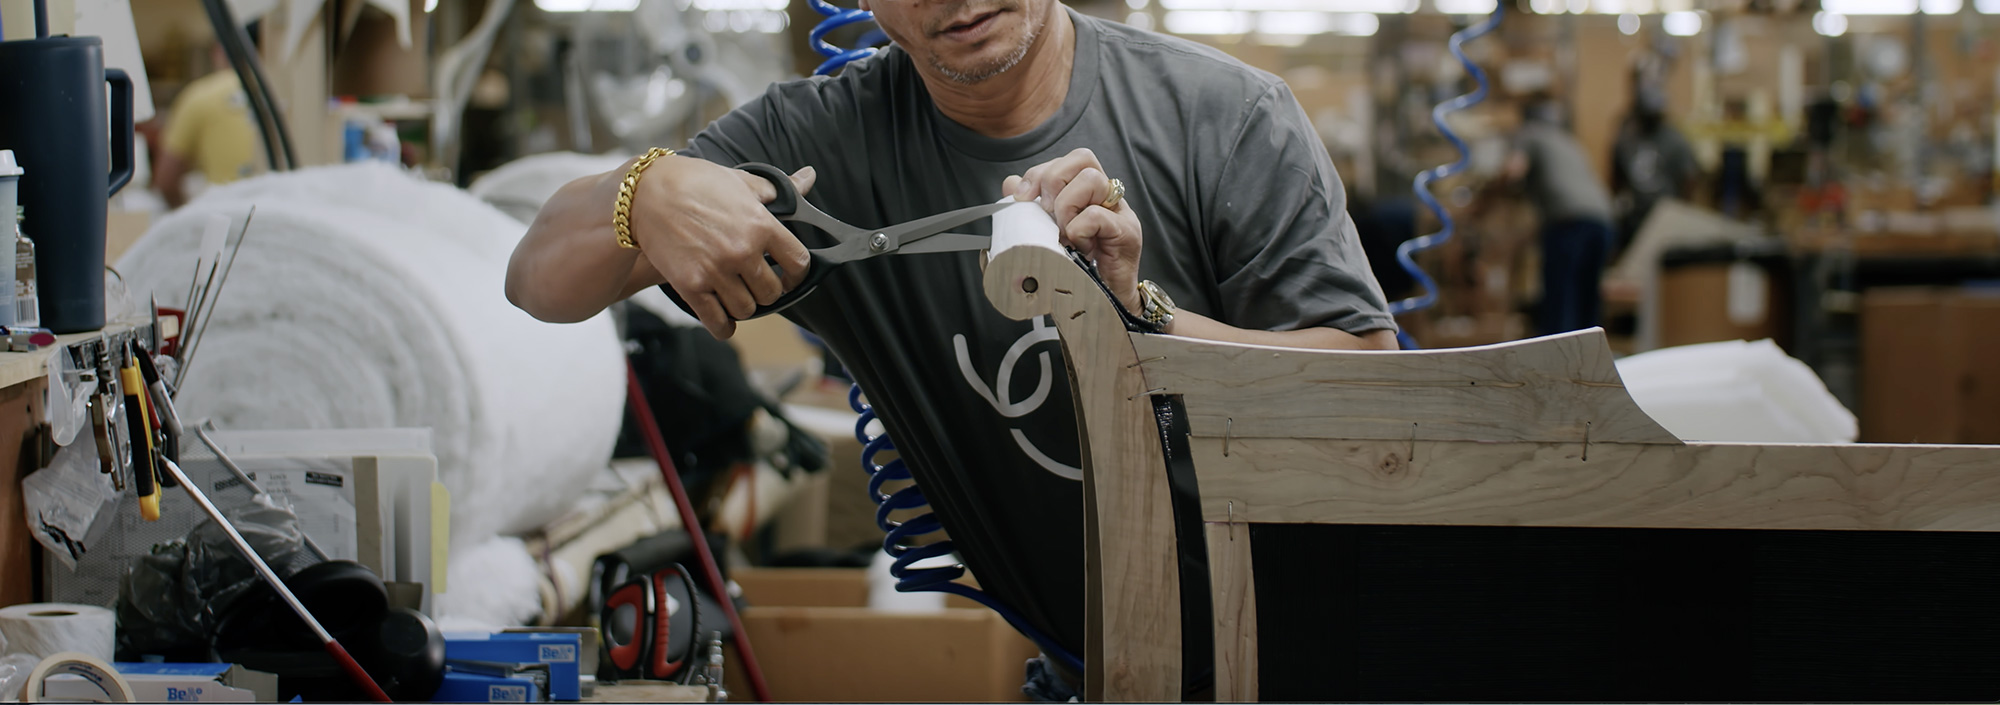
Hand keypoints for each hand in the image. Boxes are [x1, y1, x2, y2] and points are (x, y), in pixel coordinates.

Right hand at [630, 158, 816, 338]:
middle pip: (772, 293)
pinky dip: (723, 326)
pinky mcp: (691, 286)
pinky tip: (723, 320)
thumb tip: (808, 178)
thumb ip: (777, 189)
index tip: (789, 275)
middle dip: (766, 291)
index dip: (797, 273)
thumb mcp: (740, 180)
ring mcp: (716, 271)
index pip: (798, 263)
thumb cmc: (694, 182)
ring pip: (747, 310)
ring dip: (743, 306)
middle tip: (754, 284)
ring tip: (735, 294)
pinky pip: (718, 322)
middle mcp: (743, 251)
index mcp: (761, 225)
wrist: (644, 194)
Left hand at [1006, 148, 1143, 311]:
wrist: (1104, 304)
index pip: (1067, 160)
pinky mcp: (1127, 232)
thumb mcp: (1047, 234)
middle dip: (1053, 180)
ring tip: (1063, 232)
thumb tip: (1009, 182)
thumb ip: (1029, 207)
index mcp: (1087, 192)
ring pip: (1092, 179)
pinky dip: (1079, 228)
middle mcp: (1106, 196)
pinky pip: (1098, 215)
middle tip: (1045, 211)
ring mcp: (1119, 212)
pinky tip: (1077, 246)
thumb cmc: (1077, 268)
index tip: (1022, 197)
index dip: (1040, 172)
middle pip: (1083, 158)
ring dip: (1066, 206)